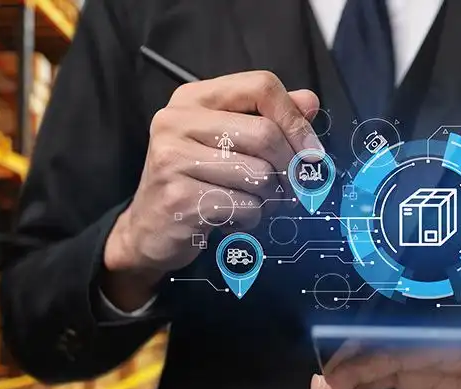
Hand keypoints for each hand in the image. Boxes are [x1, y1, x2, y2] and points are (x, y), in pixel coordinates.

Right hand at [102, 71, 320, 308]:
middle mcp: (177, 121)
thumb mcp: (229, 142)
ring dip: (271, 198)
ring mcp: (173, 158)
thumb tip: (310, 102)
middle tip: (293, 189)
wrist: (149, 229)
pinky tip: (234, 219)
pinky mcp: (179, 198)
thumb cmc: (197, 181)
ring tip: (254, 203)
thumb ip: (269, 118)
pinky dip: (252, 219)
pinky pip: (246, 206)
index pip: (261, 86)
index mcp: (194, 98)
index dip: (295, 120)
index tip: (311, 152)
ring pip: (260, 174)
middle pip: (265, 133)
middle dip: (291, 168)